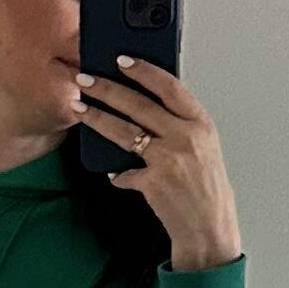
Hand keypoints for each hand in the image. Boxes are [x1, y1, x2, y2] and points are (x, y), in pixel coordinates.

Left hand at [80, 55, 242, 273]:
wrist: (209, 227)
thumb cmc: (206, 187)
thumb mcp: (202, 147)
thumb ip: (179, 125)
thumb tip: (145, 105)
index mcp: (200, 124)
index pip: (169, 87)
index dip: (144, 71)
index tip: (121, 60)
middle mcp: (185, 137)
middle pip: (138, 104)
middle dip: (106, 88)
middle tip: (84, 78)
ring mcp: (168, 159)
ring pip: (123, 130)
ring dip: (96, 117)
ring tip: (79, 107)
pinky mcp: (152, 181)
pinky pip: (124, 171)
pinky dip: (117, 173)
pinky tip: (113, 172)